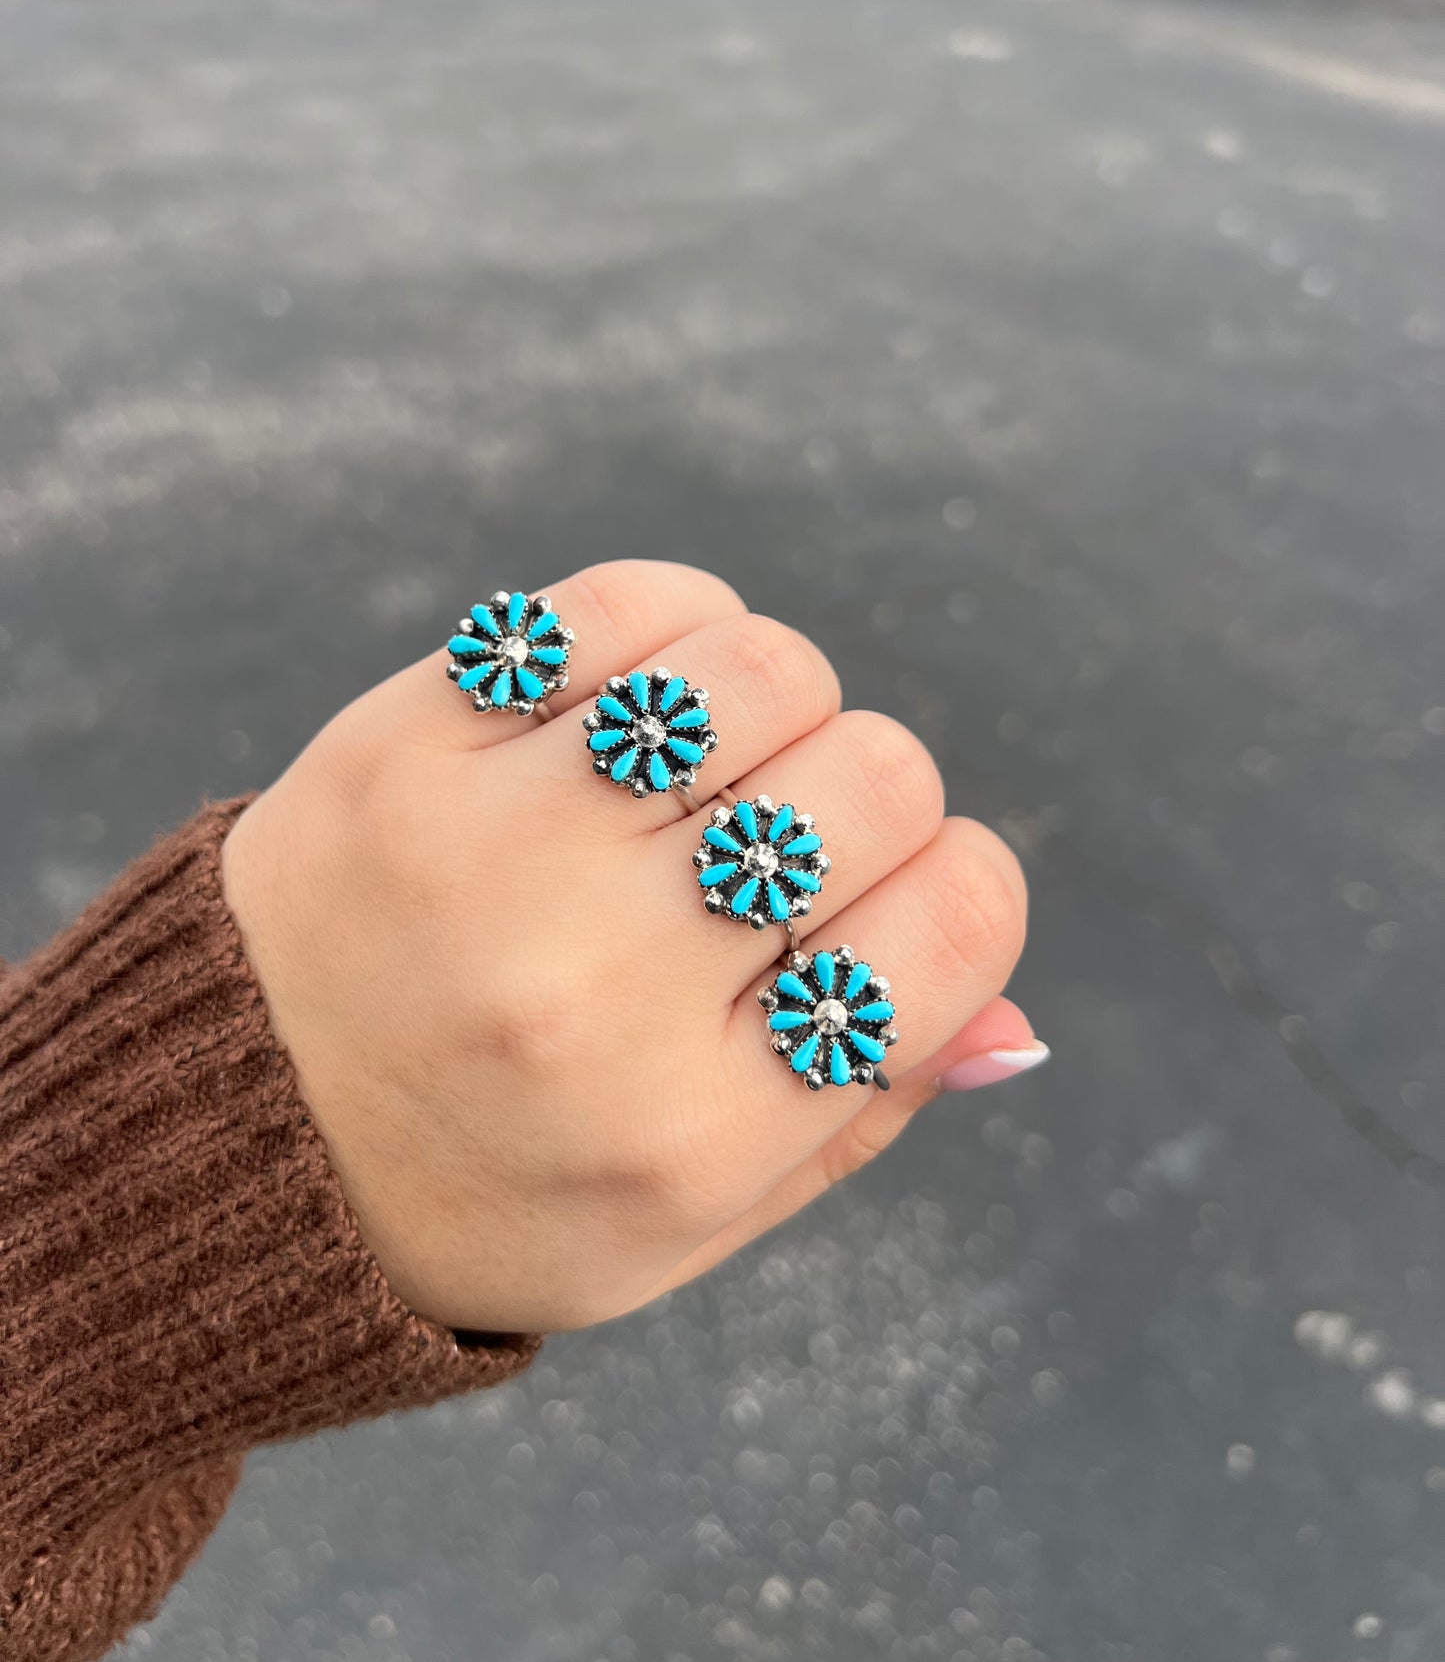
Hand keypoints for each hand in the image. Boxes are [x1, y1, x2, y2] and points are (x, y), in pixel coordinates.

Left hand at [221, 560, 1035, 1334]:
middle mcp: (603, 985)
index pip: (956, 923)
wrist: (232, 1137)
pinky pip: (617, 607)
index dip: (960, 890)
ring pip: (759, 669)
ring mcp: (497, 847)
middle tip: (786, 843)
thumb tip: (1015, 1022)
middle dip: (869, 798)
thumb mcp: (690, 1221)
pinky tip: (645, 698)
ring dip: (775, 701)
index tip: (896, 902)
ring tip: (716, 763)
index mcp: (697, 1127)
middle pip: (875, 780)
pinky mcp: (410, 739)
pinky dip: (673, 628)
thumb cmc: (496, 1184)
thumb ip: (862, 1112)